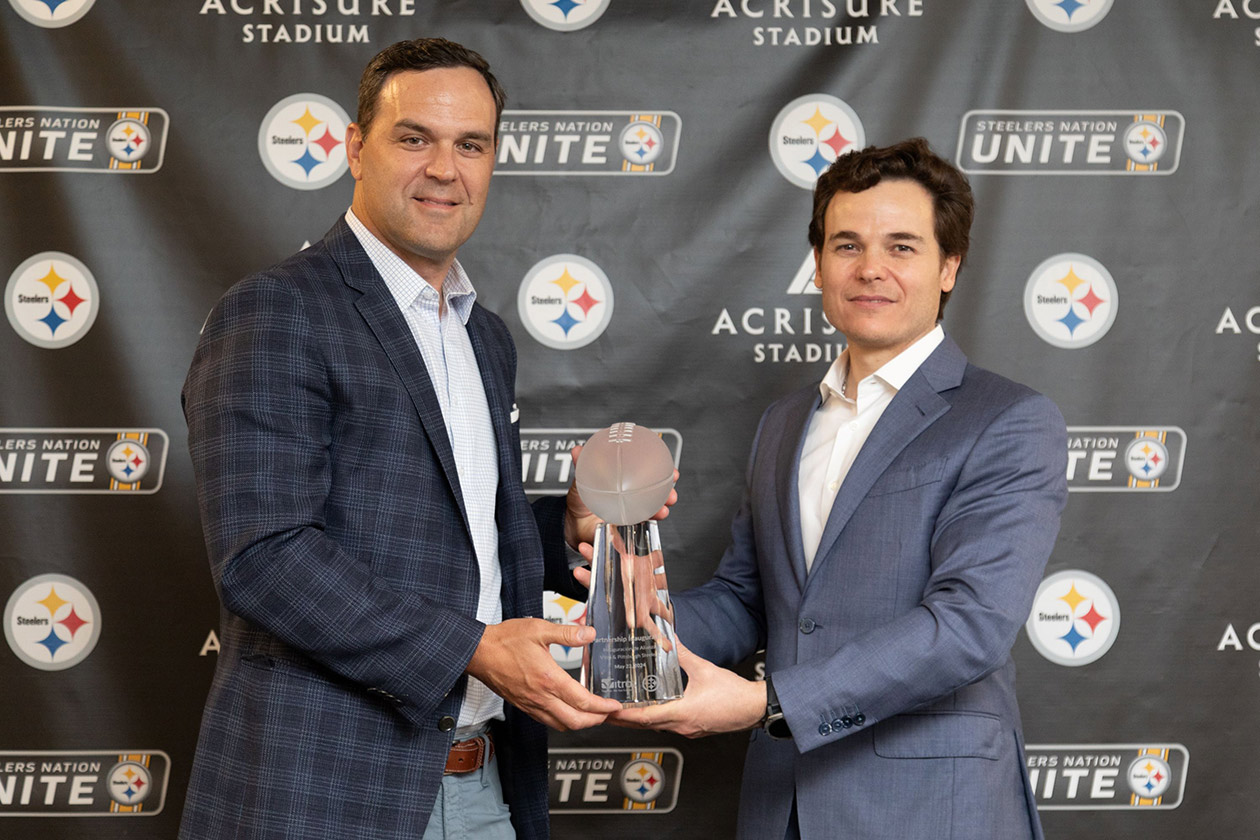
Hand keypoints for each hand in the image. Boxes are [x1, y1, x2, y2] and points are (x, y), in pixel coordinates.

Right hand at [466, 618, 621, 730]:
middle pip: (576, 721)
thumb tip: (589, 634)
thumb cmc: (505, 641)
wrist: (479, 653)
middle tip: (608, 713)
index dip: (603, 707)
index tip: (615, 706)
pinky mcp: (524, 706)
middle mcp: (541, 697)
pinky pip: (548, 722)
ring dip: (581, 723)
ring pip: (562, 725)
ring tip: (592, 715)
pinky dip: (563, 721)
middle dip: (597, 720)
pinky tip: (568, 711)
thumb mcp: (539, 629)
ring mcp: (531, 704)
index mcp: (548, 679)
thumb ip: (567, 633)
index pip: (583, 701)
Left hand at [564, 444, 678, 559]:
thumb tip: (577, 449)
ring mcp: (631, 513)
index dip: (664, 474)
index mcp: (626, 483)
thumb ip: (581, 465)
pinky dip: (646, 525)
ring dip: (661, 511)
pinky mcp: (626, 529)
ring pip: (653, 511)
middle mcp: (632, 497)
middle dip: (669, 494)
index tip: (674, 474)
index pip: (649, 476)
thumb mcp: (580, 481)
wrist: (572, 524)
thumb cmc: (579, 500)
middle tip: (672, 493)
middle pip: (657, 494)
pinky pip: (640, 527)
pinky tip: (648, 523)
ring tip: (663, 511)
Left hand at [608, 641, 765, 737]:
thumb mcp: (705, 669)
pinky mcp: (694, 728)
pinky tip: (651, 710)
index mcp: (683, 713)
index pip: (645, 717)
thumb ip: (684, 655)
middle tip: (605, 710)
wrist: (754, 708)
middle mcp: (682, 726)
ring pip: (656, 727)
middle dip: (624, 719)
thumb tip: (670, 640)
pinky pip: (668, 726)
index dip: (624, 714)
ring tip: (622, 710)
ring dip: (639, 720)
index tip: (608, 710)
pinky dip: (654, 719)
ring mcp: (688, 729)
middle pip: (645, 726)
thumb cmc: (735, 695)